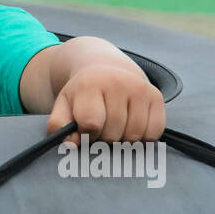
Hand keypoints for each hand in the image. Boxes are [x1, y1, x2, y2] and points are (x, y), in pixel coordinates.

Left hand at [46, 63, 164, 145]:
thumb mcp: (64, 104)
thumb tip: (71, 144)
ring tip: (115, 126)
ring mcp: (139, 88)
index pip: (91, 123)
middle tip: (100, 126)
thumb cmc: (84, 94)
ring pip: (134, 136)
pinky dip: (143, 137)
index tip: (85, 127)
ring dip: (123, 140)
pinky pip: (154, 132)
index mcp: (90, 84)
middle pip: (113, 133)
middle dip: (104, 137)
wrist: (106, 69)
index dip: (86, 133)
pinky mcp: (156, 96)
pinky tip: (131, 126)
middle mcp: (117, 83)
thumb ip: (59, 125)